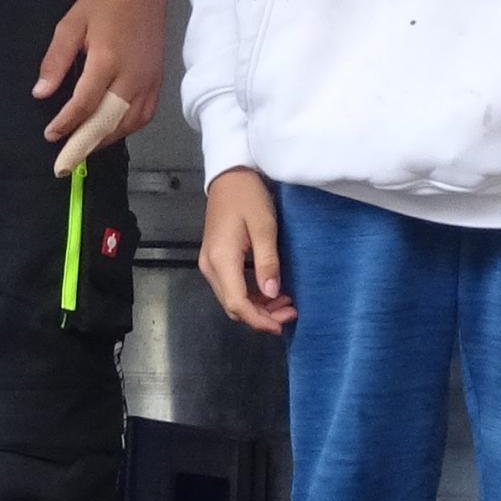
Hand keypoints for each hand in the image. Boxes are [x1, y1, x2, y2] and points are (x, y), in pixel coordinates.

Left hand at [36, 0, 174, 152]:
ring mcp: (148, 81)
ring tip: (83, 148)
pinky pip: (143, 116)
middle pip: (108, 122)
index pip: (84, 104)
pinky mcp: (158, 82)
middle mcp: (131, 76)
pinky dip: (126, 130)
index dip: (66, 123)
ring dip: (104, 140)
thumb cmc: (104, 2)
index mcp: (107, 60)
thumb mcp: (71, 24)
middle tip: (63, 164)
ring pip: (128, 124)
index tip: (50, 135)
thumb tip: (41, 94)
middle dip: (84, 145)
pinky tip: (110, 133)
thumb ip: (56, 61)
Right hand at [198, 168, 294, 333]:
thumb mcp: (264, 227)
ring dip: (257, 307)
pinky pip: (231, 287)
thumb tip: (272, 294)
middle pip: (232, 305)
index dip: (259, 319)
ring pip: (232, 298)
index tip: (281, 324)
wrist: (230, 176)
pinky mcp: (215, 259)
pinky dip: (251, 296)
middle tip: (290, 312)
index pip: (237, 303)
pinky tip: (271, 291)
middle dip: (261, 316)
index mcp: (221, 260)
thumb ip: (267, 262)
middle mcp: (210, 266)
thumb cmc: (248, 196)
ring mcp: (210, 264)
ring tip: (285, 303)